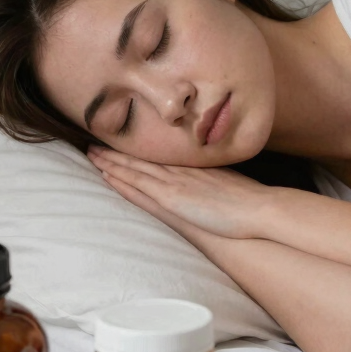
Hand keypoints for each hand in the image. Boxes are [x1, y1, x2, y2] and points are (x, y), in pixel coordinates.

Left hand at [88, 147, 275, 238]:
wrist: (258, 208)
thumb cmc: (251, 202)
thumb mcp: (230, 185)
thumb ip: (217, 182)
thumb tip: (213, 186)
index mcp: (194, 168)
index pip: (159, 157)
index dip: (139, 152)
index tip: (123, 145)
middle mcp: (181, 171)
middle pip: (143, 158)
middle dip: (118, 152)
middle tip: (95, 143)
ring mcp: (175, 183)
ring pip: (136, 169)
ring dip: (112, 162)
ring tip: (92, 154)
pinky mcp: (172, 198)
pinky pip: (140, 187)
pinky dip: (123, 179)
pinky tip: (107, 175)